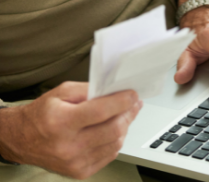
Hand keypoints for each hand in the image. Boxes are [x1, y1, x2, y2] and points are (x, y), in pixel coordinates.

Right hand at [0, 82, 141, 179]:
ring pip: (115, 143)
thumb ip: (89, 89)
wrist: (22, 139)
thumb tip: (114, 90)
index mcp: (61, 122)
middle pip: (113, 130)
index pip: (101, 112)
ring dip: (125, 127)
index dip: (122, 101)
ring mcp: (75, 162)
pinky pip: (110, 155)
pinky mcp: (80, 171)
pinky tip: (114, 130)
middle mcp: (68, 145)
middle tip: (134, 103)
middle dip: (129, 113)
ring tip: (126, 114)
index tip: (132, 94)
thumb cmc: (42, 114)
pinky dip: (116, 140)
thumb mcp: (62, 92)